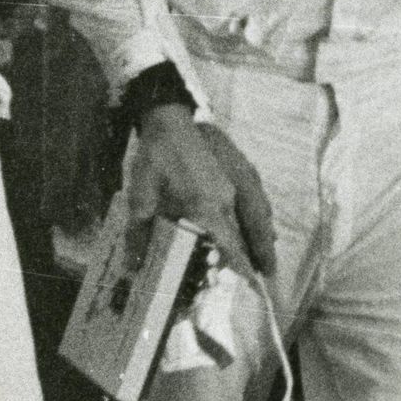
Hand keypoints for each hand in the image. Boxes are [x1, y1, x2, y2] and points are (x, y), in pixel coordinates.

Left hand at [124, 105, 276, 285]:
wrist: (170, 118)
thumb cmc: (156, 156)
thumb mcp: (141, 194)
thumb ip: (140, 232)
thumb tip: (132, 266)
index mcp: (206, 205)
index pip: (230, 242)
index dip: (242, 263)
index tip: (254, 282)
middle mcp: (227, 196)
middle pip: (251, 231)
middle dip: (261, 255)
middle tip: (268, 276)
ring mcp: (237, 180)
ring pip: (258, 214)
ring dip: (264, 237)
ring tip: (268, 258)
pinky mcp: (240, 168)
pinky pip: (257, 199)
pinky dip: (262, 216)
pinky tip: (264, 223)